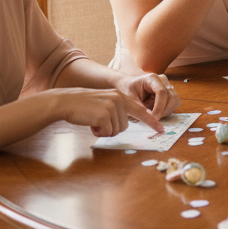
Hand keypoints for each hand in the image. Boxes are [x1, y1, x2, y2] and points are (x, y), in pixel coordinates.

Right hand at [47, 87, 163, 137]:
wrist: (66, 102)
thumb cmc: (84, 106)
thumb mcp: (104, 103)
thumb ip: (117, 110)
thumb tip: (124, 126)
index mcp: (120, 96)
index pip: (140, 111)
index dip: (151, 121)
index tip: (161, 129)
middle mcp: (119, 100)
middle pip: (125, 125)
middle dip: (112, 128)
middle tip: (99, 123)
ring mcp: (112, 107)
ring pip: (117, 130)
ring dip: (105, 130)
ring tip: (94, 122)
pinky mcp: (104, 115)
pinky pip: (108, 132)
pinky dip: (99, 132)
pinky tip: (91, 124)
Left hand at [116, 72, 181, 119]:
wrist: (128, 85)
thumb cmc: (127, 89)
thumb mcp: (129, 98)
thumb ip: (140, 107)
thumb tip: (151, 118)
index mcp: (152, 78)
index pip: (162, 92)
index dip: (159, 107)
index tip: (153, 118)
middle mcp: (163, 80)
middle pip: (171, 97)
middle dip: (163, 111)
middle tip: (153, 119)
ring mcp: (168, 86)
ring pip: (175, 101)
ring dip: (166, 111)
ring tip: (153, 115)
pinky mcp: (170, 93)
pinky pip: (174, 104)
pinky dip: (166, 111)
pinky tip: (156, 112)